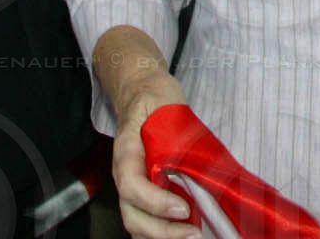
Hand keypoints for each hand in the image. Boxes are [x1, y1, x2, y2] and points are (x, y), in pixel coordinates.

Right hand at [113, 87, 200, 238]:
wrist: (142, 94)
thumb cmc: (154, 99)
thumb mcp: (165, 104)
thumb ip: (175, 133)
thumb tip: (194, 163)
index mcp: (126, 152)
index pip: (132, 185)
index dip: (155, 202)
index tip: (183, 208)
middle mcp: (124, 175)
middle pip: (132, 215)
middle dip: (163, 231)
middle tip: (195, 233)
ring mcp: (131, 188)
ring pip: (137, 224)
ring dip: (163, 237)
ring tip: (193, 236)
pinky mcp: (142, 194)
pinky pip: (146, 223)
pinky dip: (163, 234)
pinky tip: (185, 232)